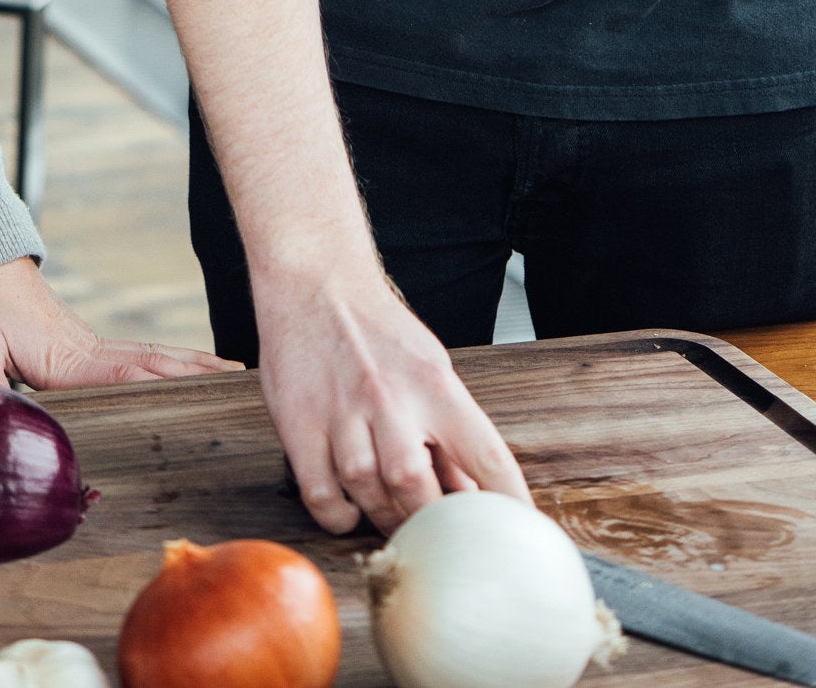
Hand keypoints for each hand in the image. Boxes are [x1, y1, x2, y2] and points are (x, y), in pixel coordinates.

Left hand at [0, 256, 240, 389]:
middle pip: (154, 363)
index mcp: (68, 359)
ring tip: (231, 373)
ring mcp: (92, 343)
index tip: (203, 394)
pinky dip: (169, 360)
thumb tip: (1, 428)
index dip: (166, 385)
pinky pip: (137, 353)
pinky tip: (182, 367)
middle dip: (198, 375)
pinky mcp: (87, 342)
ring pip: (152, 355)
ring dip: (192, 365)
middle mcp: (90, 350)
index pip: (126, 375)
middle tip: (242, 384)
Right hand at [254, 259, 529, 534]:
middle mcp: (390, 398)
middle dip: (425, 521)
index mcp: (434, 385)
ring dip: (381, 517)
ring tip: (388, 515)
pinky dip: (337, 514)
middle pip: (417, 487)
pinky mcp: (299, 422)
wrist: (314, 280)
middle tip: (428, 531)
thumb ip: (450, 429)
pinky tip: (348, 509)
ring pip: (368, 492)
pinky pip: (321, 492)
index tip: (517, 535)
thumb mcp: (430, 366)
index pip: (488, 456)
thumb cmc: (376, 328)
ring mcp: (341, 411)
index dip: (509, 503)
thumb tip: (469, 491)